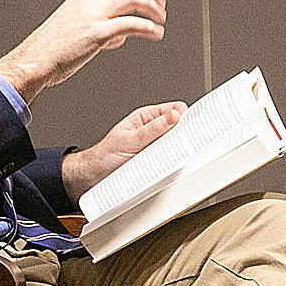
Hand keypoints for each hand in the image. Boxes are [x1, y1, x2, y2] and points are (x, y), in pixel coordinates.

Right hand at [0, 0, 166, 100]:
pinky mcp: (96, 34)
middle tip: (162, 5)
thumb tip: (121, 35)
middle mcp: (88, 1)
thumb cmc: (53, 49)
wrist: (34, 61)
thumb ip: (101, 26)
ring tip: (161, 20)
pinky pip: (129, 25)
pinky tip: (156, 34)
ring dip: (152, 7)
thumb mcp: (77, 28)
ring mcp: (92, 16)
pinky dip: (148, 28)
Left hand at [61, 102, 186, 200]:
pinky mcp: (156, 161)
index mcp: (146, 117)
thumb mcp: (130, 139)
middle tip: (184, 143)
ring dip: (176, 151)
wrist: (94, 176)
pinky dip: (172, 163)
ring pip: (176, 145)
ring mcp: (155, 146)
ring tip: (173, 155)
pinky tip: (169, 165)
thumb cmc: (105, 154)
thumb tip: (173, 116)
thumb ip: (153, 129)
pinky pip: (170, 161)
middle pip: (178, 128)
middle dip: (182, 135)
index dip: (185, 116)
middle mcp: (153, 130)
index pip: (174, 110)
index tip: (191, 125)